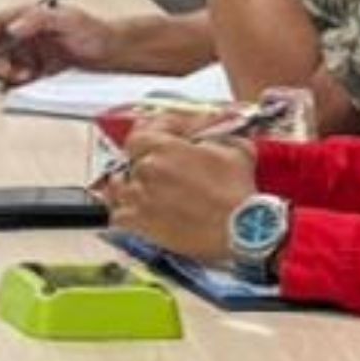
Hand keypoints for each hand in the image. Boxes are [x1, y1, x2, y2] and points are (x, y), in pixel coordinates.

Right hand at [0, 2, 117, 84]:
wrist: (113, 52)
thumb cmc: (96, 32)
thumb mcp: (68, 20)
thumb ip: (39, 20)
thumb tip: (13, 27)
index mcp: (29, 16)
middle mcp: (26, 33)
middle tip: (8, 72)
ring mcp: (30, 51)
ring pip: (3, 64)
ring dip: (7, 73)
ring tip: (24, 76)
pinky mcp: (36, 68)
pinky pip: (17, 77)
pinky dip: (19, 81)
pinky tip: (31, 79)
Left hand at [104, 133, 257, 260]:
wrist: (240, 229)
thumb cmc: (238, 190)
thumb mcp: (235, 148)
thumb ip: (216, 134)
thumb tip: (209, 131)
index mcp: (165, 149)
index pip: (141, 133)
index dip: (151, 133)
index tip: (162, 137)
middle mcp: (146, 170)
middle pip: (132, 161)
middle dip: (145, 160)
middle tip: (159, 164)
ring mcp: (139, 198)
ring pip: (120, 187)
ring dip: (129, 185)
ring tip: (141, 187)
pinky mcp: (140, 224)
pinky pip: (119, 215)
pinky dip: (125, 212)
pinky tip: (135, 211)